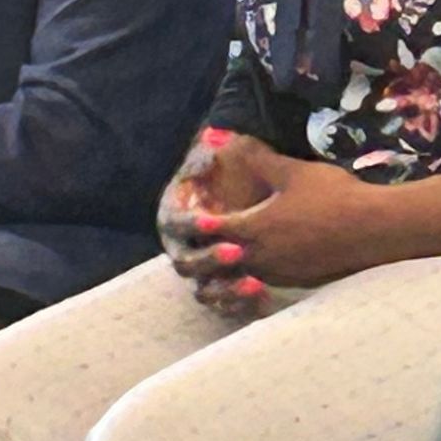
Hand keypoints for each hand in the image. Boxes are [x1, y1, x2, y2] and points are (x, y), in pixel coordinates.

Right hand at [158, 125, 274, 315]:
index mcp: (176, 217)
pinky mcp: (223, 289)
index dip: (193, 224)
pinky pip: (227, 306)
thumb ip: (218, 150)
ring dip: (226, 290)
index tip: (214, 221)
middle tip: (237, 252)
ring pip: (205, 291)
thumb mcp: (227, 162)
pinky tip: (264, 297)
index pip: (177, 224)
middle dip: (210, 260)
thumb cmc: (232, 179)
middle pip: (186, 264)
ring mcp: (203, 273)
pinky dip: (242, 305)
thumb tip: (214, 134)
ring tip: (254, 285)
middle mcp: (183, 249)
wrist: (248, 199)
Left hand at [170, 133, 389, 293]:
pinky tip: (264, 261)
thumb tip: (226, 139)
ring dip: (233, 264)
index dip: (200, 221)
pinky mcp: (297, 282)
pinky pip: (265, 282)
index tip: (193, 215)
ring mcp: (279, 274)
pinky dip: (256, 274)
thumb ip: (257, 158)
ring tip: (229, 251)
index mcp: (254, 229)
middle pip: (220, 260)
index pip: (212, 229)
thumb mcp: (292, 171)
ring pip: (242, 274)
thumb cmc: (332, 196)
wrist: (374, 229)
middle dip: (208, 250)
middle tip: (202, 240)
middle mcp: (260, 257)